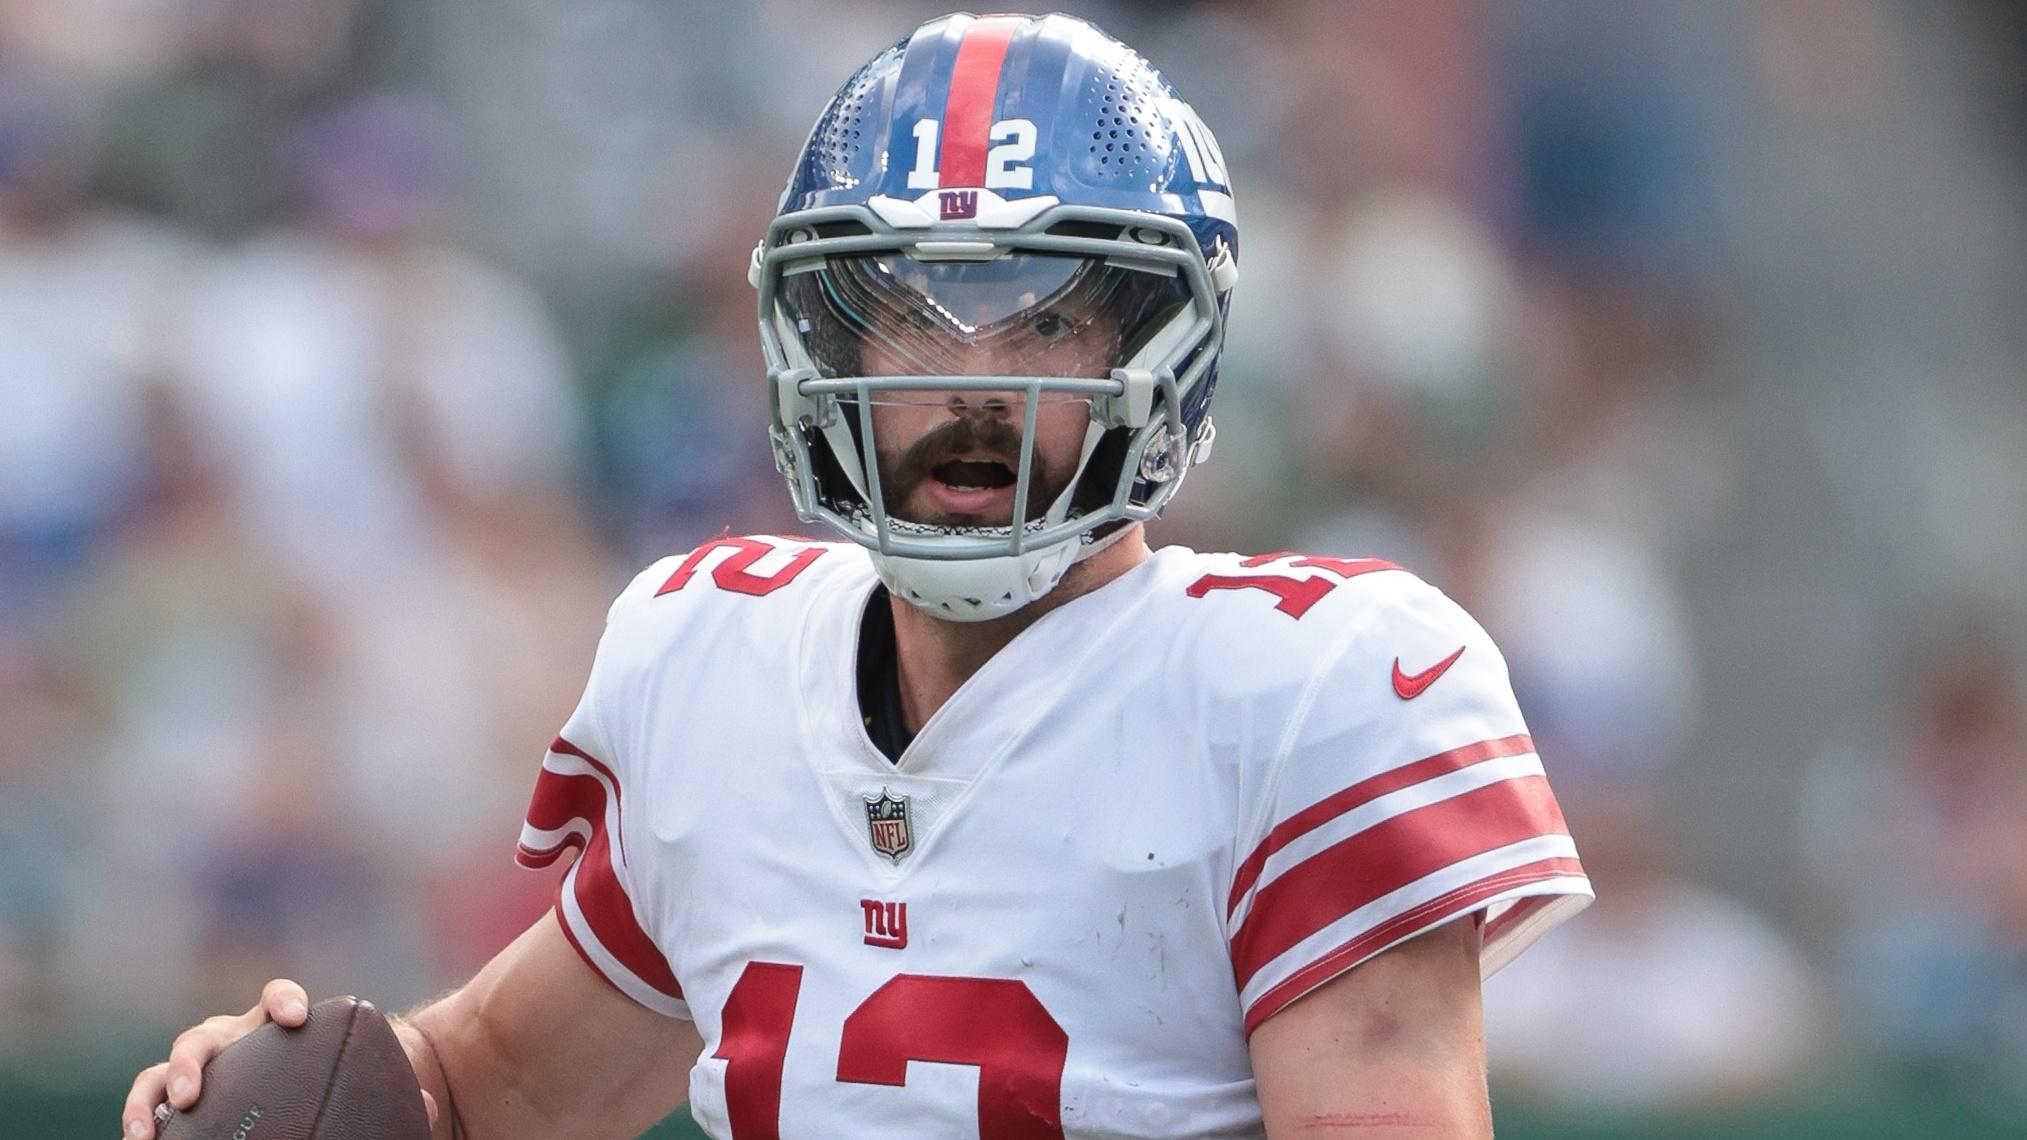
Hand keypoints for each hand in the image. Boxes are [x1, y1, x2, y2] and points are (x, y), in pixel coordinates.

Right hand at [121, 980, 438, 1138]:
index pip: (278, 996)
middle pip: (208, 1032)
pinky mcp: (177, 1095)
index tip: (296, 1017)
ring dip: (164, 1087)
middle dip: (201, 1057)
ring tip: (164, 1120)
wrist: (297, 1097)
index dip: (283, 1000)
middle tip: (200, 1090)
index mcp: (279, 1027)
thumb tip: (428, 1109)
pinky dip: (143, 1115)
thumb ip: (391, 1092)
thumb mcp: (358, 1089)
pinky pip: (151, 1097)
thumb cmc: (332, 1088)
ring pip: (172, 1063)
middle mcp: (234, 1039)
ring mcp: (203, 1064)